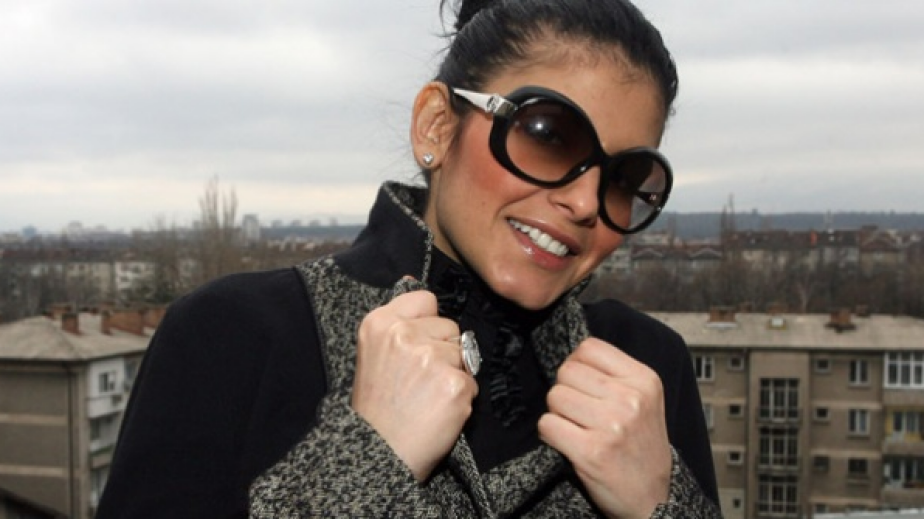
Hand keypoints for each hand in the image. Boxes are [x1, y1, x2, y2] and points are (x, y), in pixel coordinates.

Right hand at [351, 289, 477, 481]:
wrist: (378, 452)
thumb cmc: (378, 406)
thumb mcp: (374, 352)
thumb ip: (398, 318)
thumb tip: (413, 278)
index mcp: (380, 323)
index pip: (426, 300)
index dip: (427, 324)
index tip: (415, 347)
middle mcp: (404, 335)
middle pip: (451, 327)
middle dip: (443, 352)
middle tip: (417, 382)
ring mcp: (431, 359)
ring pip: (464, 354)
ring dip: (454, 375)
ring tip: (426, 397)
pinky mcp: (454, 384)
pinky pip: (473, 382)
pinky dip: (462, 399)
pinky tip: (438, 411)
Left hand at [538, 338, 671, 518]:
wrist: (654, 497)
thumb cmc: (642, 447)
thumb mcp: (645, 400)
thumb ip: (613, 375)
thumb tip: (571, 357)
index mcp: (644, 380)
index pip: (589, 347)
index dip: (577, 364)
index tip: (581, 383)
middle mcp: (630, 399)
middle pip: (567, 371)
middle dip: (566, 390)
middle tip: (580, 412)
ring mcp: (611, 425)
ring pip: (554, 396)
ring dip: (557, 413)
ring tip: (577, 428)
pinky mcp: (591, 452)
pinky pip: (547, 425)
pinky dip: (551, 434)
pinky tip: (568, 443)